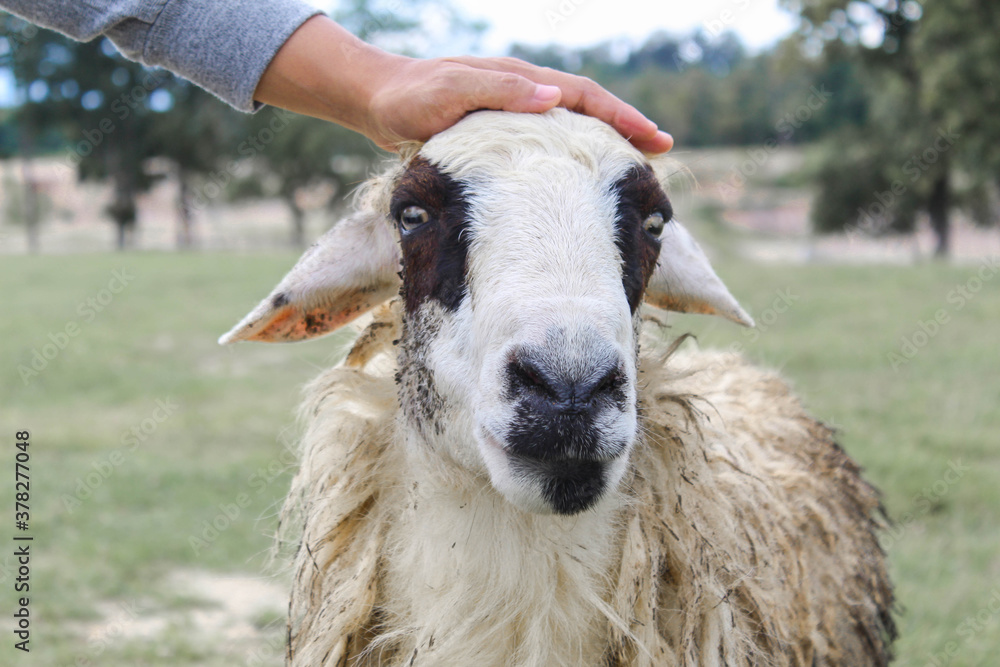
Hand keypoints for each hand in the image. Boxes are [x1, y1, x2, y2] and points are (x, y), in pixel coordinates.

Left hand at [255, 16, 672, 153]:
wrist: (377, 100)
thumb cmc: (409, 98)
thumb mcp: (449, 92)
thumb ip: (498, 92)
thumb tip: (554, 98)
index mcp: (520, 81)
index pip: (584, 96)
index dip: (622, 117)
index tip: (656, 139)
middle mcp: (523, 93)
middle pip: (588, 108)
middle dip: (626, 127)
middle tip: (662, 152)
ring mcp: (513, 111)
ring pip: (571, 125)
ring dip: (603, 141)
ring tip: (634, 165)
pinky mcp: (501, 131)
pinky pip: (548, 140)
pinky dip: (572, 153)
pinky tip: (578, 175)